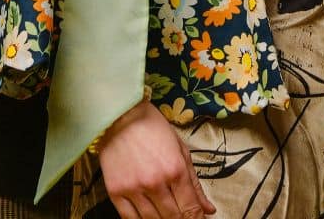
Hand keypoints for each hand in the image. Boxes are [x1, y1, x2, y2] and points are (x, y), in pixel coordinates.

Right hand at [97, 99, 214, 218]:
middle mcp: (155, 182)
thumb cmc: (152, 128)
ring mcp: (134, 189)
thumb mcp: (181, 150)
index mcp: (175, 170)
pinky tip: (147, 217)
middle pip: (173, 218)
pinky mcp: (115, 191)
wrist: (119, 116)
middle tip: (182, 216)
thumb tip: (208, 209)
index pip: (191, 210)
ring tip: (166, 215)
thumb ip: (195, 183)